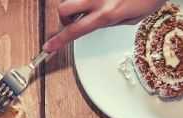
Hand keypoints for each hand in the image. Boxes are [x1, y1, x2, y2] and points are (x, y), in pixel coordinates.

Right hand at [43, 0, 165, 51]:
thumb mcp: (133, 17)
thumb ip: (112, 20)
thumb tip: (100, 22)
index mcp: (107, 14)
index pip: (76, 31)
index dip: (59, 41)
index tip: (48, 47)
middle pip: (64, 9)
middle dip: (65, 16)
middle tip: (74, 19)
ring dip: (78, 3)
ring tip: (94, 5)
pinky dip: (89, 1)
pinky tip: (104, 1)